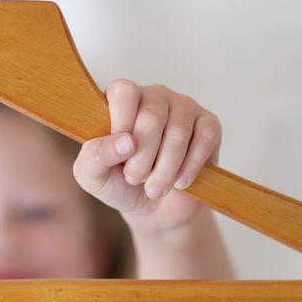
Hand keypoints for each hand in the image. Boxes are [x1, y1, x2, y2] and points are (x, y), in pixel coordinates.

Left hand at [73, 80, 220, 229]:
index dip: (122, 124)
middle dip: (142, 158)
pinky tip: (180, 182)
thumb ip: (94, 155)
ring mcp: (183, 107)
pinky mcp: (209, 124)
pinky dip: (191, 166)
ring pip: (178, 131)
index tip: (121, 155)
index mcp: (121, 99)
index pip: (124, 92)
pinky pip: (205, 137)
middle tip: (135, 179)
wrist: (154, 208)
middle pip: (152, 117)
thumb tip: (126, 142)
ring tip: (155, 188)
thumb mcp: (93, 175)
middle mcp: (153, 96)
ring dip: (165, 169)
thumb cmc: (121, 183)